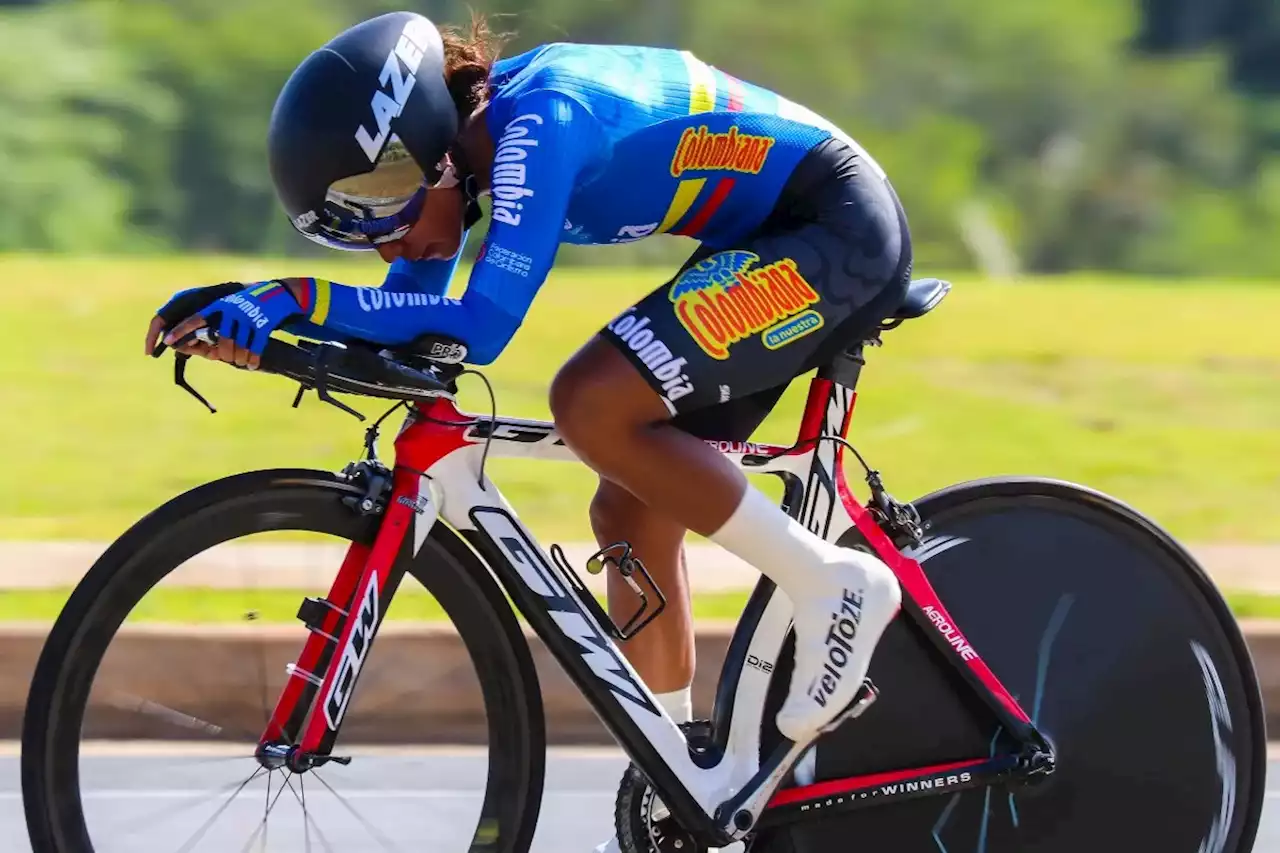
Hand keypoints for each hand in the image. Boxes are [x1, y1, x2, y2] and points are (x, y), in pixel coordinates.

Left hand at [147, 281, 303, 369]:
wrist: (279, 294)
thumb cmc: (252, 306)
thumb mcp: (232, 307)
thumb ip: (217, 323)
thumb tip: (200, 347)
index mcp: (220, 306)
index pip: (195, 319)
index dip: (181, 331)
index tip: (168, 342)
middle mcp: (231, 310)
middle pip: (222, 341)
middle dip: (225, 355)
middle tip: (228, 359)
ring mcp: (248, 317)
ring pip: (238, 347)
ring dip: (239, 359)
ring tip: (242, 362)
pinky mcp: (263, 324)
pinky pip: (254, 348)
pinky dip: (252, 359)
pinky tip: (252, 365)